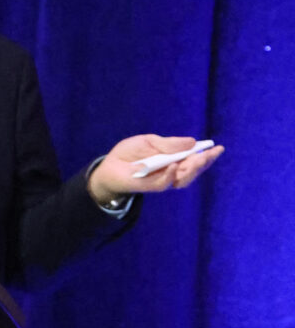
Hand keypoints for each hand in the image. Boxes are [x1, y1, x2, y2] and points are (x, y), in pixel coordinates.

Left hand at [88, 134, 224, 204]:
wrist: (110, 166)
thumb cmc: (129, 153)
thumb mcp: (149, 141)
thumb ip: (168, 143)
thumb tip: (192, 142)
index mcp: (174, 158)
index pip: (195, 158)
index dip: (208, 154)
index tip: (218, 147)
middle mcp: (172, 171)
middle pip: (194, 170)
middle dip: (204, 161)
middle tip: (210, 153)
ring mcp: (163, 180)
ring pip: (184, 178)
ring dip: (192, 169)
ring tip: (198, 158)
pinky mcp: (152, 186)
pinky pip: (165, 183)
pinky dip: (170, 175)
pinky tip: (174, 166)